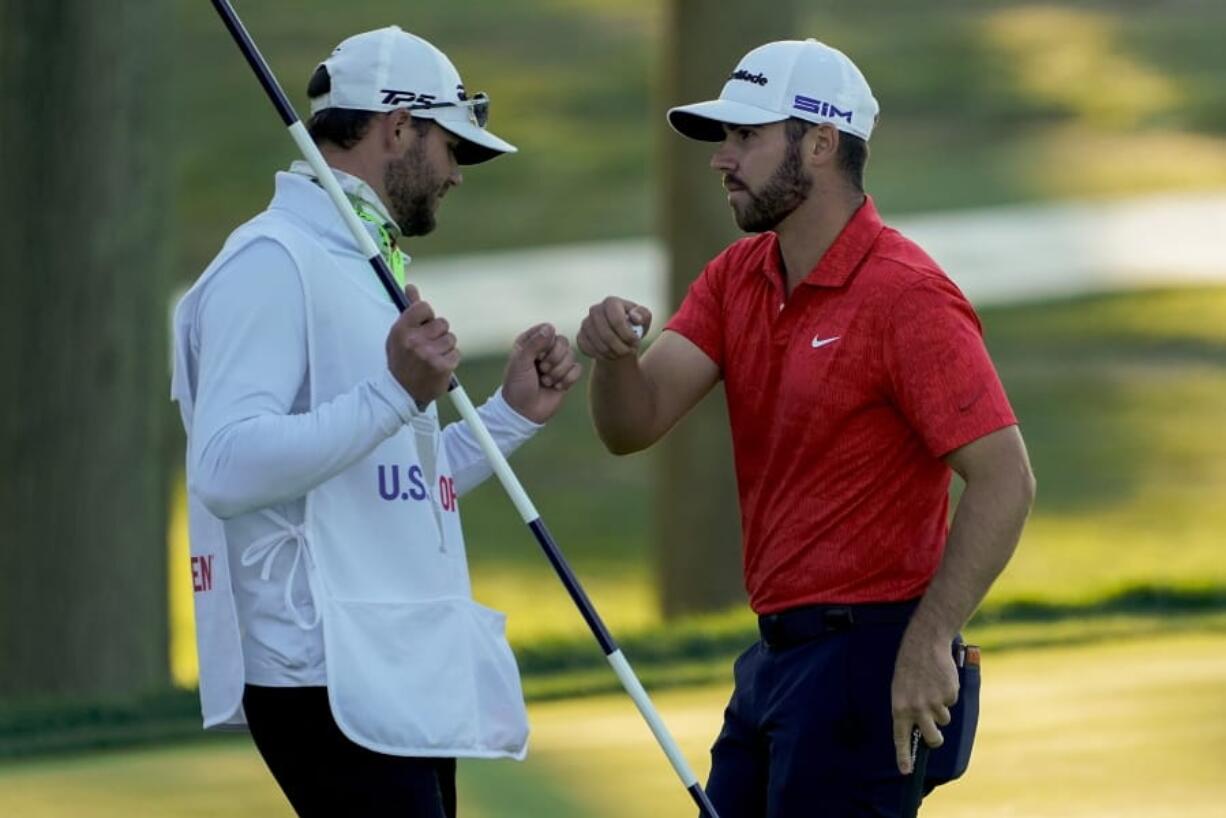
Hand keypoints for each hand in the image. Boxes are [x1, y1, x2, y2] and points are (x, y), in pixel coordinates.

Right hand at [385, 284, 459, 406]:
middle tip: (428, 345)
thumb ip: (409, 310)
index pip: (423, 307)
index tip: (424, 325)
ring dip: (445, 347)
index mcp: (402, 330)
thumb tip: (411, 288)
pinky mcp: (442, 366)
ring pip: (451, 338)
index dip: (427, 316)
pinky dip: (450, 359)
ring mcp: (429, 354)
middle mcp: (414, 341)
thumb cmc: (401, 361)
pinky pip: (456, 353)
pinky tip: (439, 365)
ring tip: (432, 357)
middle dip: (438, 333)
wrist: (401, 392)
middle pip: (442, 323)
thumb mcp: (399, 334)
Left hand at [501, 323, 582, 423]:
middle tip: (542, 370)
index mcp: (530, 342)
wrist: (524, 412)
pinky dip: (567, 380)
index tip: (536, 357)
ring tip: (546, 382)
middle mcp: (544, 349)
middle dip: (554, 359)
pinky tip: (556, 387)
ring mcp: (557, 362)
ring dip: (559, 372)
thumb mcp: (521, 362)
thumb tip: (550, 327)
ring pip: (572, 356)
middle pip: (563, 342)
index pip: (548, 330)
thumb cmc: (518, 386)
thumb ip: (534, 343)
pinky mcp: (567, 375)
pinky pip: (578, 369)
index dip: (546, 343)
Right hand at [577, 296, 651, 360]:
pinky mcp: (580, 336)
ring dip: (613, 353)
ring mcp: (585, 323)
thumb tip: (634, 317)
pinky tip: (611, 355)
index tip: (636, 342)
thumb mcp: (645, 319)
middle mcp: (595, 310)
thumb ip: (643, 315)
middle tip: (630, 352)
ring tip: (623, 354)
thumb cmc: (635, 326)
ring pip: (598, 344)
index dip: (627, 335)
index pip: (616, 320)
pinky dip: (602, 356)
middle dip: (620, 347)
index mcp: (611, 302)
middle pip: (606, 334)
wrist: (620, 337)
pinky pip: (588, 349)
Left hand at [891, 628, 958, 773]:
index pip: (901, 738)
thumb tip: (919, 729)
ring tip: (932, 687)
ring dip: (941, 708)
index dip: (903, 756)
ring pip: (944, 719)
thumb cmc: (909, 666)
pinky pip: (951, 702)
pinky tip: (940, 678)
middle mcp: (917, 709)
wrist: (924, 643)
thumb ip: (908, 709)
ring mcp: (934, 702)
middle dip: (936, 738)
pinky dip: (947, 693)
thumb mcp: (900, 688)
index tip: (906, 771)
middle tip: (936, 733)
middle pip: (933, 738)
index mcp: (900, 707)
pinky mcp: (949, 694)